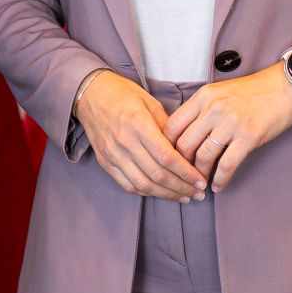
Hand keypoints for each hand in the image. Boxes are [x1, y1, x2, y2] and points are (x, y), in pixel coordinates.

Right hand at [75, 71, 206, 199]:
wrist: (90, 94)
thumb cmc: (123, 94)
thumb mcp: (151, 103)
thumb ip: (168, 127)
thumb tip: (186, 150)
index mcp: (139, 124)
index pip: (167, 157)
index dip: (187, 173)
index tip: (201, 180)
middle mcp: (124, 142)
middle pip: (157, 174)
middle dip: (182, 188)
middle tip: (198, 193)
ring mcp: (113, 154)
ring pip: (143, 184)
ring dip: (167, 195)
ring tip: (184, 197)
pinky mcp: (105, 162)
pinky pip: (128, 185)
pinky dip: (147, 192)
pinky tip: (161, 193)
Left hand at [164, 63, 291, 192]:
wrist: (285, 87)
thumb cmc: (252, 92)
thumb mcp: (219, 92)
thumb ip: (200, 109)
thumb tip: (182, 135)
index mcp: (203, 97)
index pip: (172, 125)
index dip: (167, 147)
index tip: (170, 159)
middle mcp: (213, 109)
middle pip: (185, 144)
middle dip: (181, 165)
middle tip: (184, 175)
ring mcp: (231, 123)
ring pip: (204, 156)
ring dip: (200, 175)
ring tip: (201, 183)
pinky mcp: (249, 136)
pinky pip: (227, 164)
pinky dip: (220, 179)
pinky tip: (218, 186)